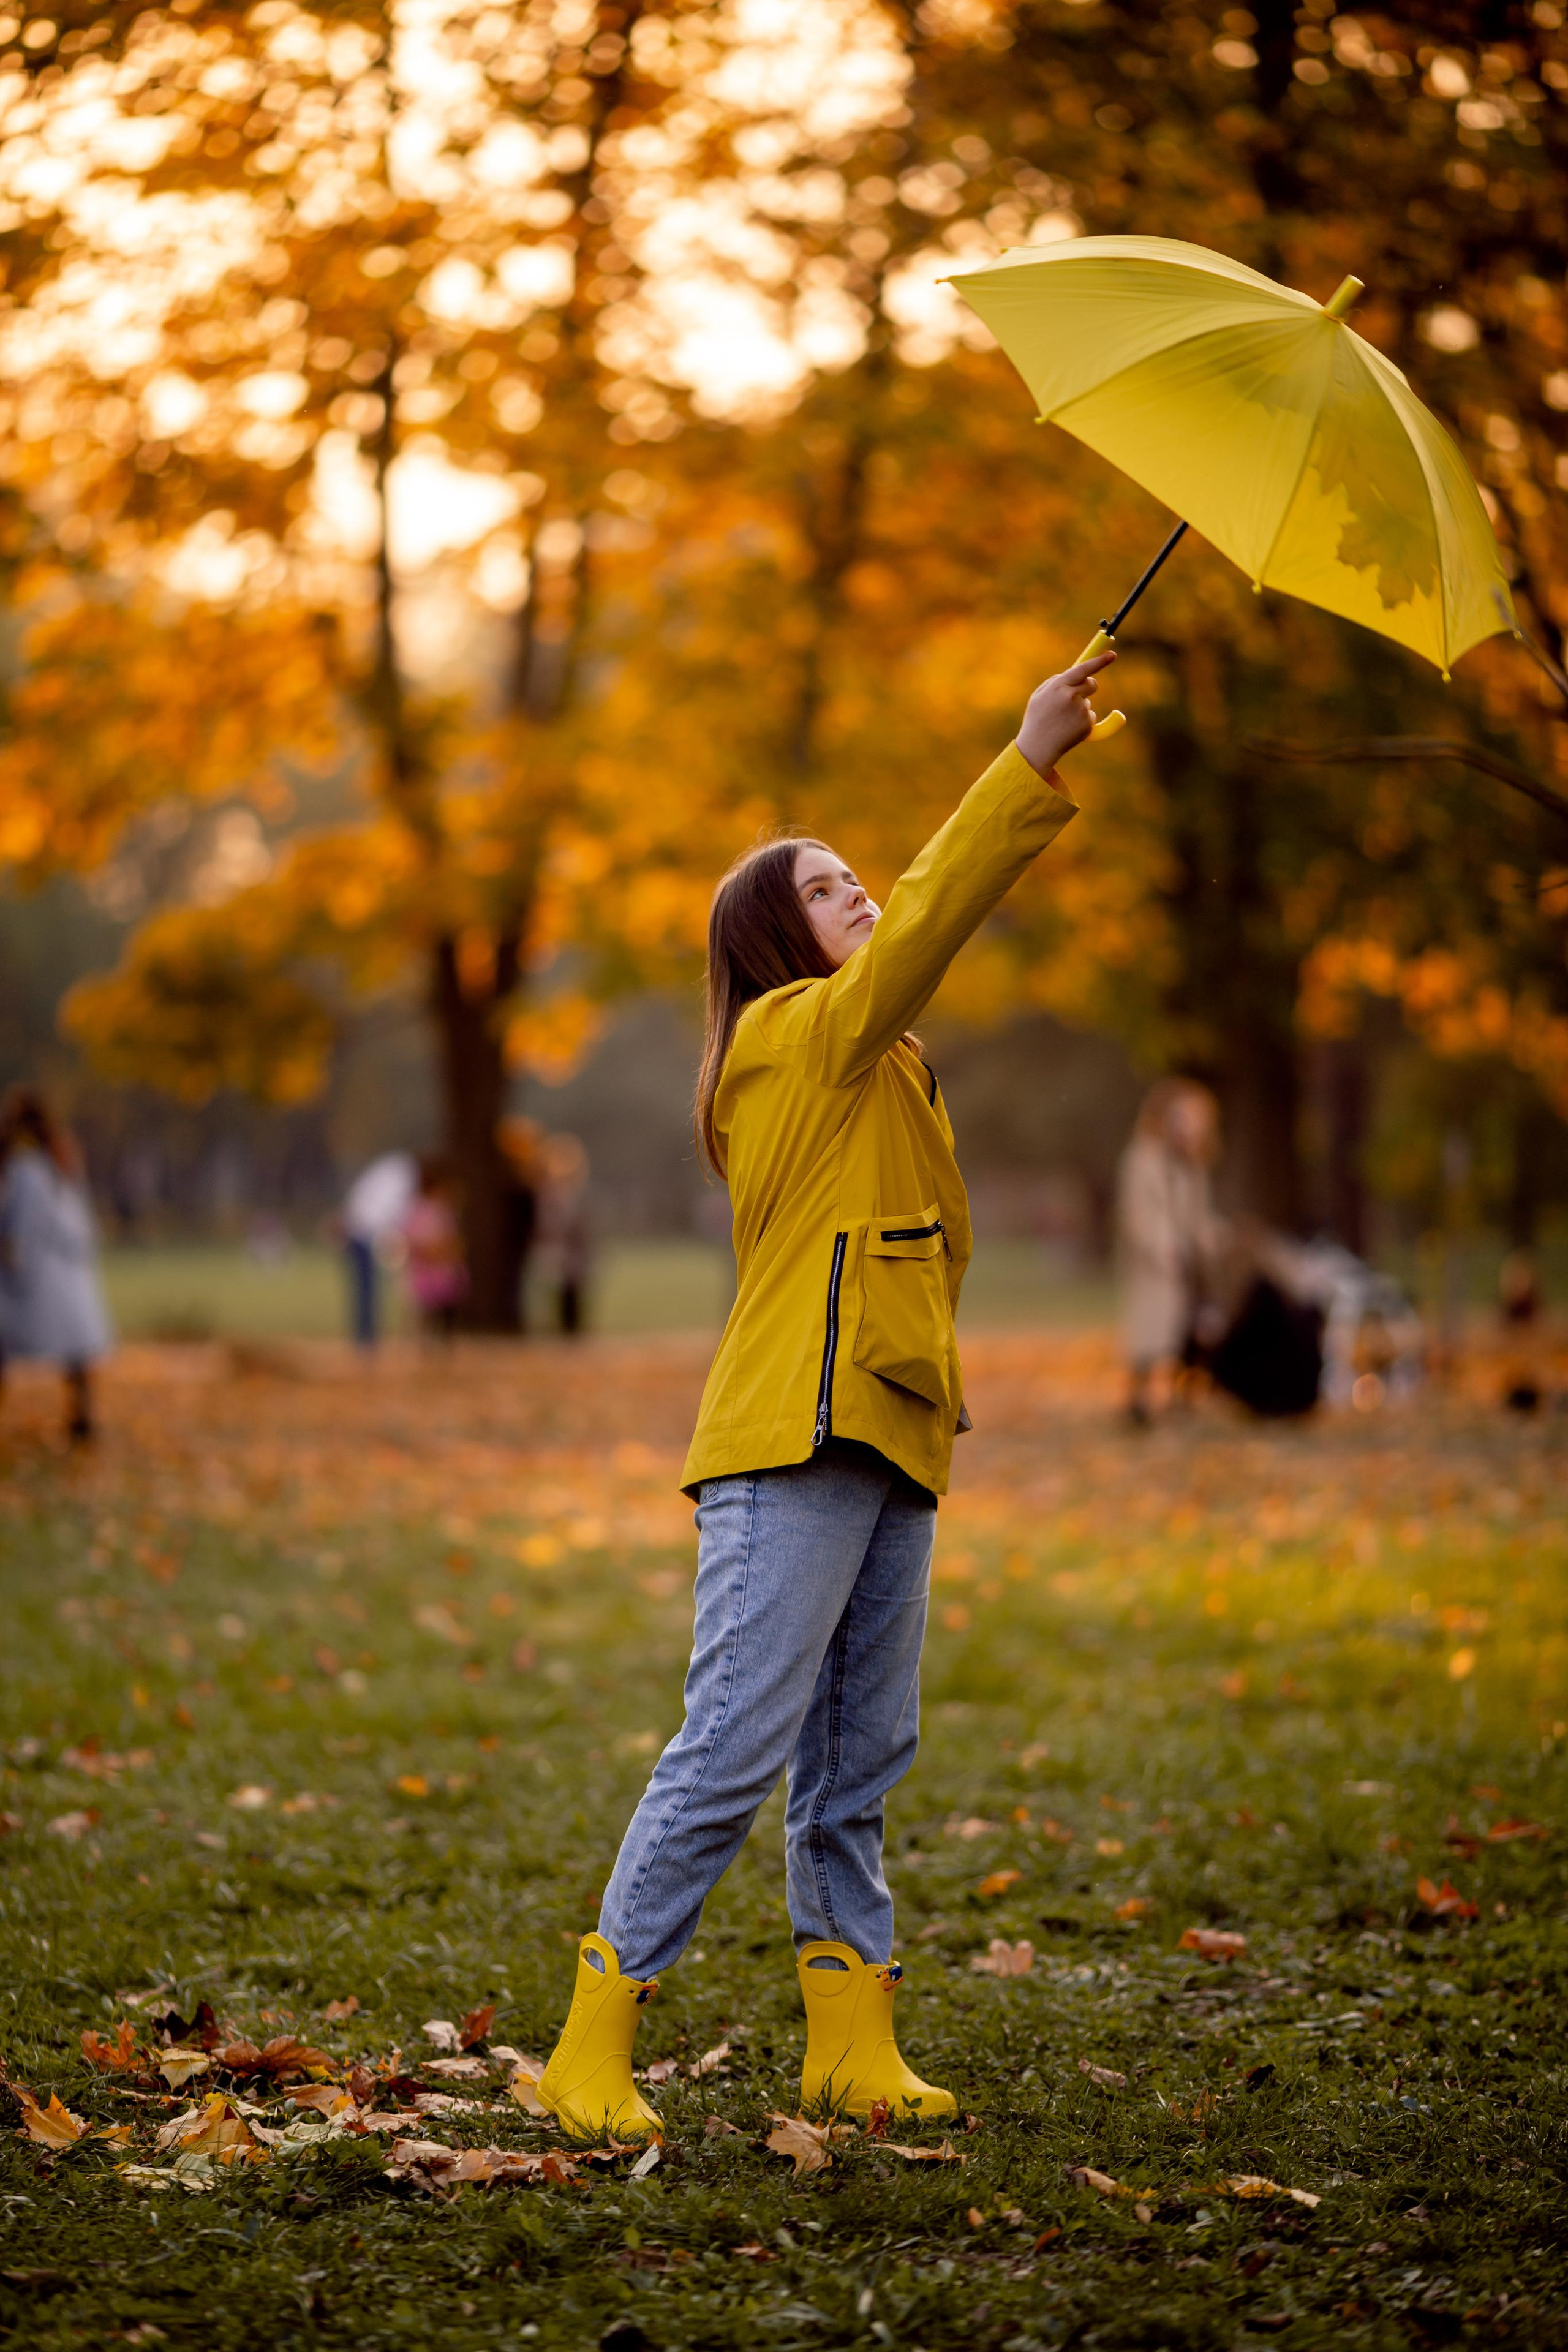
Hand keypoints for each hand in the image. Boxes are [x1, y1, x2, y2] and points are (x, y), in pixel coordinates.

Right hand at [1015, 650, 1116, 774]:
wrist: (1037, 748)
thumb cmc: (1036, 719)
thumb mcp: (1039, 696)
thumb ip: (1056, 682)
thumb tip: (1076, 675)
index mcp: (1058, 686)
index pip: (1083, 669)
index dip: (1099, 660)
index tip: (1112, 655)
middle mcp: (1071, 696)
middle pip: (1092, 683)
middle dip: (1087, 686)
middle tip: (1075, 696)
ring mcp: (1081, 710)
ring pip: (1088, 702)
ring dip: (1079, 707)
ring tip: (1062, 721)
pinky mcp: (1087, 724)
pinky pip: (1090, 717)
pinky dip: (1081, 721)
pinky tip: (1068, 729)